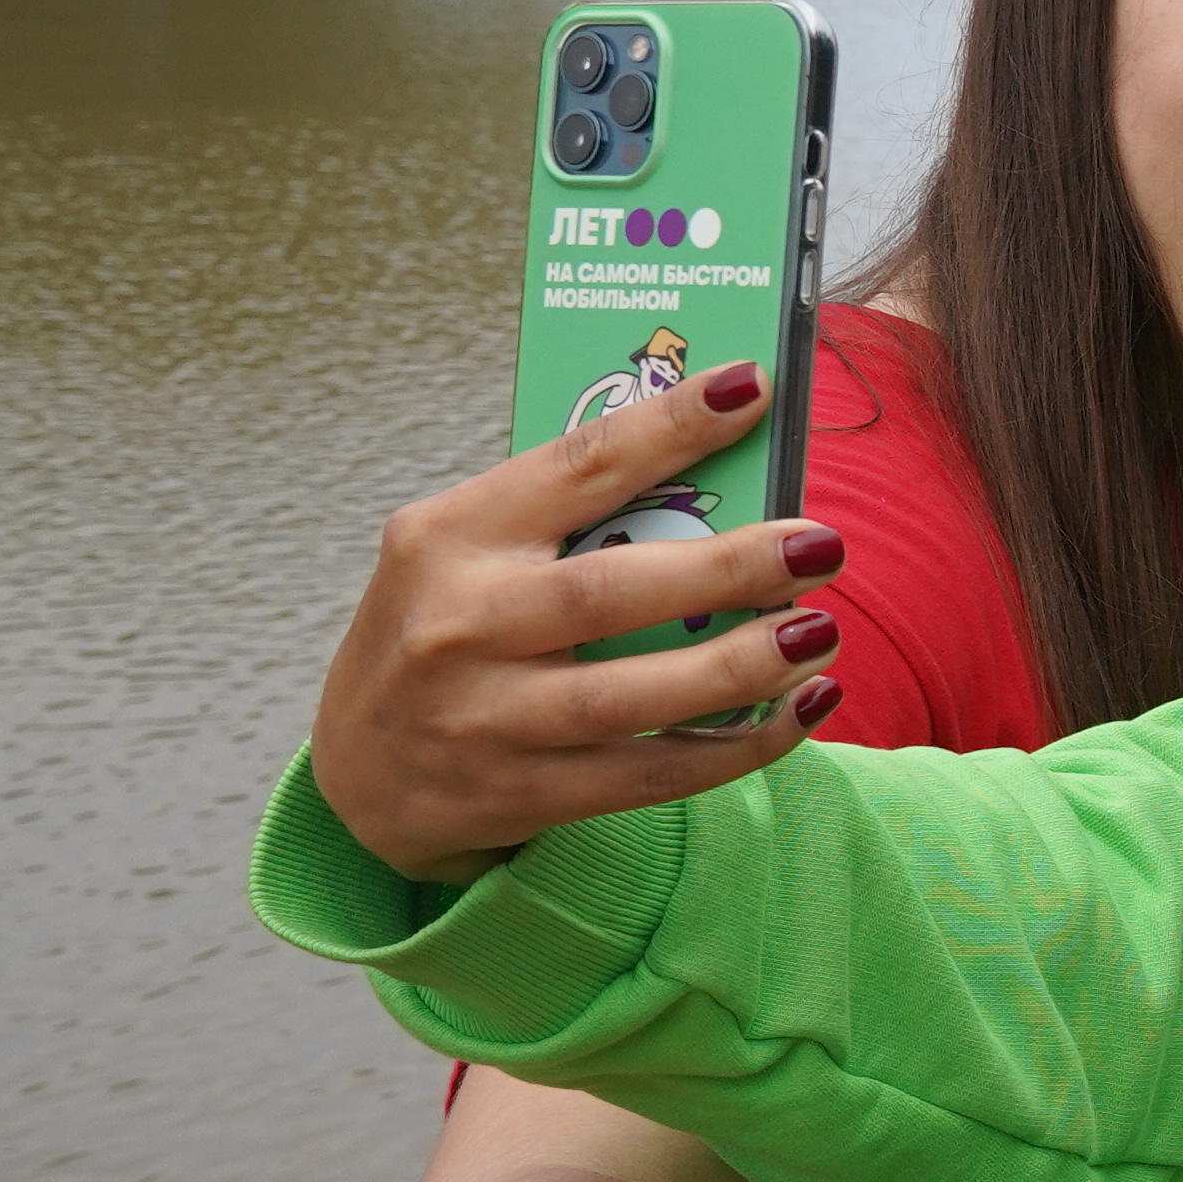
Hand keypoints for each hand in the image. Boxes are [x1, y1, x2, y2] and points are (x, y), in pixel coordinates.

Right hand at [311, 361, 841, 881]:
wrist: (360, 775)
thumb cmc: (444, 633)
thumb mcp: (465, 554)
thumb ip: (563, 519)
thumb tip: (719, 477)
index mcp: (448, 539)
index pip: (573, 467)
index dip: (669, 426)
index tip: (753, 387)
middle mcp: (458, 628)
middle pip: (612, 592)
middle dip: (729, 566)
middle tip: (820, 543)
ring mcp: (486, 720)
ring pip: (636, 697)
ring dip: (745, 665)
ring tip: (822, 630)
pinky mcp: (522, 794)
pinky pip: (654, 773)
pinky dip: (742, 743)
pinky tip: (806, 707)